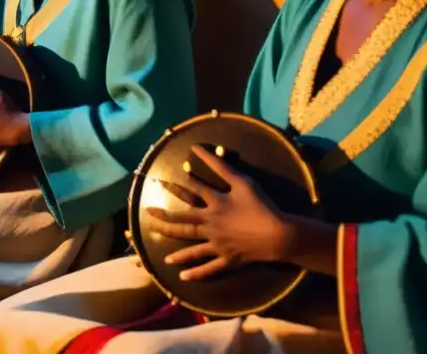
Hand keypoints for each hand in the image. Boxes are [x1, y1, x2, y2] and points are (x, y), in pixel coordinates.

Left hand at [146, 145, 288, 280]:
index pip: (191, 192)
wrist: (277, 234)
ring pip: (191, 248)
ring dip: (176, 252)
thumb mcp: (242, 182)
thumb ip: (220, 166)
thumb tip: (197, 149)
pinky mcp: (227, 259)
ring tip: (162, 257)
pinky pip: (208, 268)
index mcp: (214, 204)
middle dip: (164, 217)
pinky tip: (182, 277)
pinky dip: (196, 273)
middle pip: (182, 221)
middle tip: (148, 214)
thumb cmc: (261, 205)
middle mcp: (210, 225)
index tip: (161, 182)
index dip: (175, 185)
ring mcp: (217, 245)